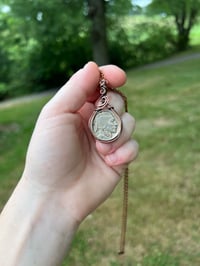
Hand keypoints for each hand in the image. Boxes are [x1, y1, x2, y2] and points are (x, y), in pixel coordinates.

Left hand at [23, 62, 137, 222]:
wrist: (55, 194)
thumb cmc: (49, 153)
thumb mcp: (55, 115)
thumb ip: (75, 89)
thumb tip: (94, 66)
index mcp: (78, 108)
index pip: (100, 84)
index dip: (111, 76)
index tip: (120, 77)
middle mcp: (95, 121)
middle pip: (118, 101)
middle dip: (112, 111)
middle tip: (97, 126)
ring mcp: (108, 140)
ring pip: (130, 122)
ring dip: (117, 135)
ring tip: (100, 150)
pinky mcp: (119, 158)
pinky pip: (134, 145)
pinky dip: (125, 152)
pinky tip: (110, 162)